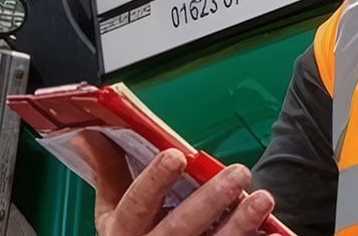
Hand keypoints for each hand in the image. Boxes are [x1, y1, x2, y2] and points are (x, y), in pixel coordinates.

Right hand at [74, 132, 276, 235]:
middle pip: (178, 229)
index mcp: (122, 231)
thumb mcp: (112, 209)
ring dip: (239, 225)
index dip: (154, 181)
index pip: (135, 205)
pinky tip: (271, 233)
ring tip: (262, 199)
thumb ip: (107, 172)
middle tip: (237, 173)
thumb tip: (87, 132)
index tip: (175, 155)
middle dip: (209, 201)